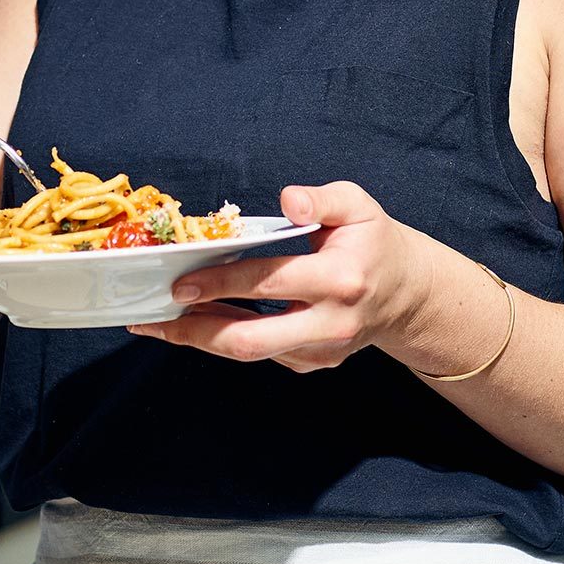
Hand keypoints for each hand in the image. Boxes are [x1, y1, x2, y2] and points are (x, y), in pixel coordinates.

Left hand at [127, 182, 425, 371]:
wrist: (407, 293)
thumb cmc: (373, 241)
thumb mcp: (357, 205)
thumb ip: (322, 198)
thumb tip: (288, 199)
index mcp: (341, 279)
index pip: (270, 282)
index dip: (221, 283)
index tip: (180, 282)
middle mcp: (331, 323)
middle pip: (251, 338)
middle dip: (197, 330)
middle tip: (155, 317)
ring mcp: (322, 351)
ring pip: (251, 353)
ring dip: (202, 339)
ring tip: (160, 323)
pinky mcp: (314, 364)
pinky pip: (260, 354)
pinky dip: (224, 339)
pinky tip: (196, 322)